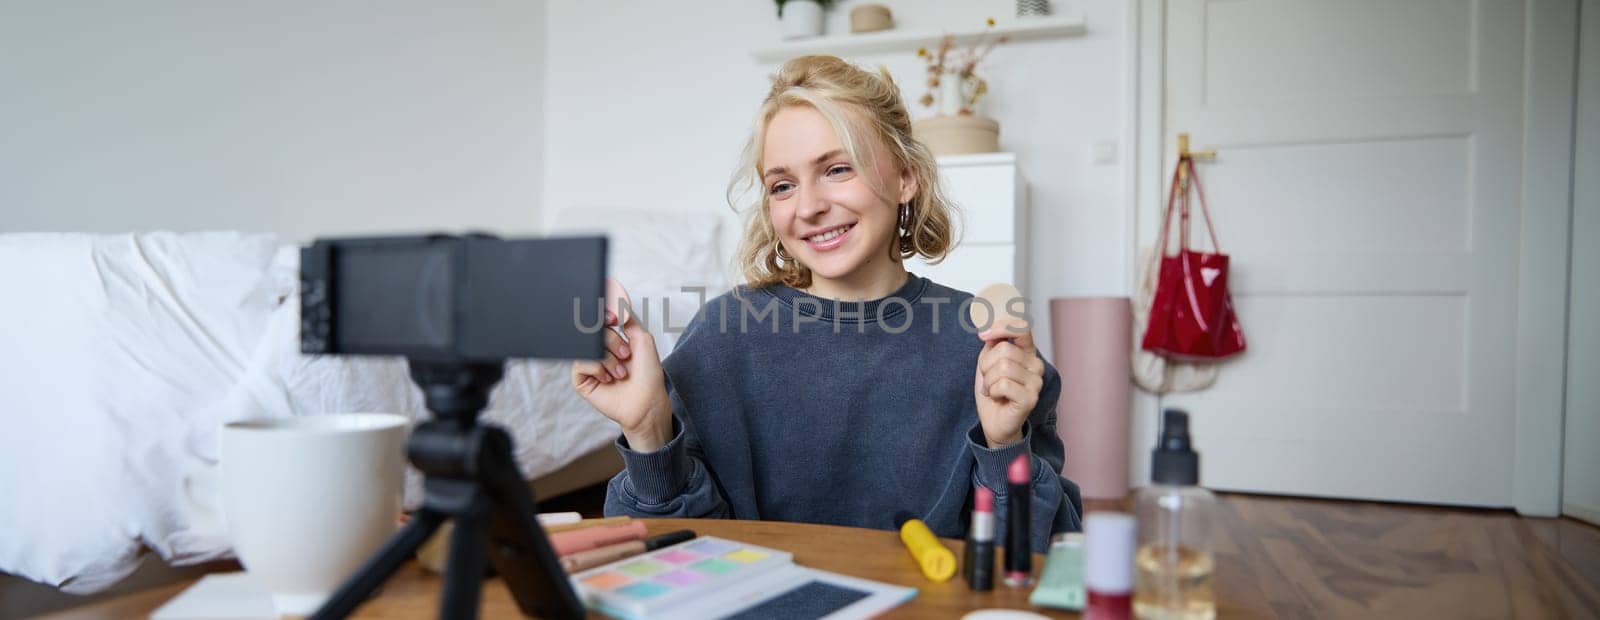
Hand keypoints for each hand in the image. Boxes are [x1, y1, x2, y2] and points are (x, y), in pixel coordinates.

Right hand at [571, 310, 672, 450]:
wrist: (647, 402)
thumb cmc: (648, 375)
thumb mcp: (642, 340)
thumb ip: (628, 319)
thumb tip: (615, 300)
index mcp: (611, 339)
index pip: (599, 319)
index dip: (603, 315)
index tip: (613, 319)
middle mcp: (598, 349)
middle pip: (592, 330)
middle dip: (611, 340)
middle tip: (626, 353)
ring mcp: (589, 364)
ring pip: (587, 346)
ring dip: (607, 358)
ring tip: (621, 372)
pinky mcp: (581, 379)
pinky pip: (581, 363)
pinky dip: (597, 368)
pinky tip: (608, 379)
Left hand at [974, 330, 1044, 448]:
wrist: (994, 421)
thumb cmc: (993, 390)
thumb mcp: (988, 362)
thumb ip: (993, 344)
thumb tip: (989, 331)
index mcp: (1027, 352)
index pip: (1021, 328)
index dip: (1001, 327)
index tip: (983, 335)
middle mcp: (1036, 365)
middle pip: (1004, 350)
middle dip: (986, 364)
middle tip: (988, 379)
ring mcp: (1036, 382)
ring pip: (1002, 367)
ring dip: (988, 380)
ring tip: (992, 389)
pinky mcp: (1030, 398)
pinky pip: (1003, 384)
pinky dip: (993, 391)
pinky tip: (997, 397)